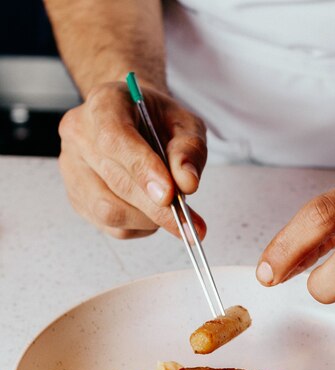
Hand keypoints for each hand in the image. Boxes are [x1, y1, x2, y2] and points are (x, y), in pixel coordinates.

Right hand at [58, 81, 206, 238]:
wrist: (135, 122)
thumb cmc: (158, 121)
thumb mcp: (184, 123)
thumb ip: (189, 149)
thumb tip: (187, 183)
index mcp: (104, 104)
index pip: (114, 139)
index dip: (142, 169)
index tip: (170, 194)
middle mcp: (79, 135)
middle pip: (115, 181)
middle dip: (156, 207)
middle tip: (189, 222)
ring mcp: (73, 169)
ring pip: (108, 209)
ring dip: (148, 219)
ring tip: (173, 214)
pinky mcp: (78, 198)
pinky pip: (110, 225)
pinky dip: (139, 227)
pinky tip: (154, 215)